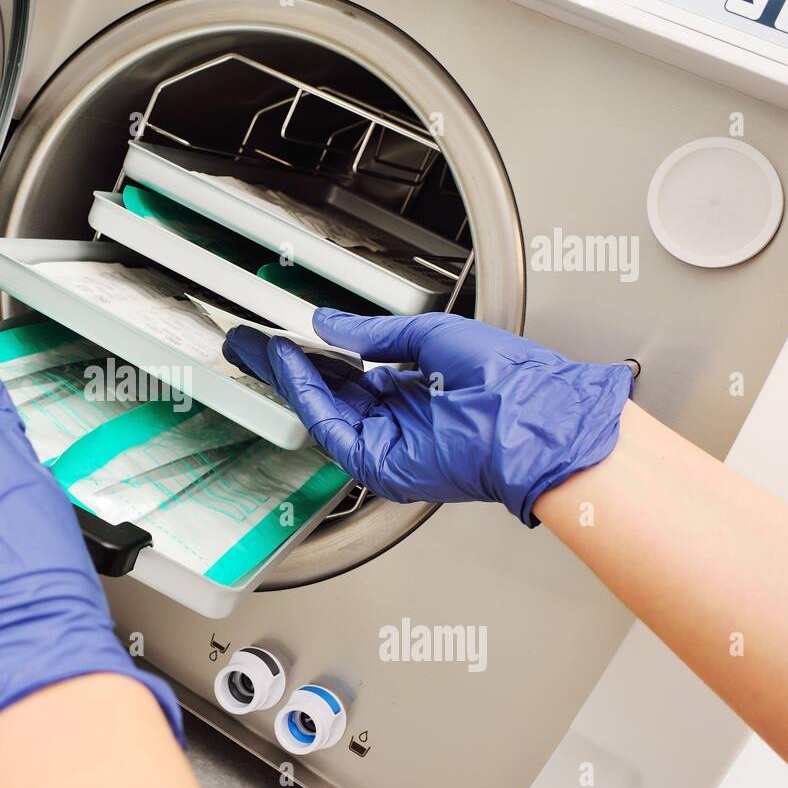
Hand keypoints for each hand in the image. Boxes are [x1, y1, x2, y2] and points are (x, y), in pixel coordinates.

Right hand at [224, 310, 632, 524]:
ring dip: (288, 378)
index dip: (315, 352)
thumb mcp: (432, 337)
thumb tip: (329, 324)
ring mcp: (388, 443)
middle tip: (252, 344)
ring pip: (322, 410)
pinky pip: (331, 427)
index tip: (287, 332)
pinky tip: (290, 366)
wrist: (536, 419)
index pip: (351, 373)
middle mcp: (398, 420)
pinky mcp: (381, 464)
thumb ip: (375, 334)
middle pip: (328, 393)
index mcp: (417, 391)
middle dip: (287, 368)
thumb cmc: (511, 380)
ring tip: (260, 348)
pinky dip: (307, 395)